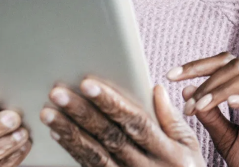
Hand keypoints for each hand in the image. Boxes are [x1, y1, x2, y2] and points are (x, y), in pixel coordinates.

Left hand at [41, 78, 204, 166]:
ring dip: (70, 131)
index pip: (136, 122)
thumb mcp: (190, 146)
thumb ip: (172, 119)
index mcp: (167, 152)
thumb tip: (156, 89)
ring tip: (49, 111)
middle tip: (58, 93)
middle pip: (110, 137)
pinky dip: (73, 149)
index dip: (111, 103)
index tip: (88, 83)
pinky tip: (58, 133)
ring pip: (94, 154)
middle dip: (82, 113)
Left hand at [167, 52, 238, 166]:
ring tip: (202, 105)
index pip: (226, 65)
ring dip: (225, 88)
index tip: (171, 75)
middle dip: (208, 78)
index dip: (198, 66)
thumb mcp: (226, 139)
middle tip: (189, 101)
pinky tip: (232, 105)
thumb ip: (210, 116)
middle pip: (238, 65)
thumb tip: (186, 90)